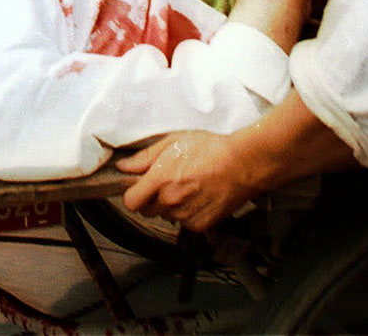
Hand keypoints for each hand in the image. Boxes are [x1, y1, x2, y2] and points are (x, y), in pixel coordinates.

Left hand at [117, 131, 258, 231]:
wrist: (242, 164)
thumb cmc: (211, 149)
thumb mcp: (173, 143)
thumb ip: (145, 157)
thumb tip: (124, 166)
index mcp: (160, 179)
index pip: (131, 202)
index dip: (133, 195)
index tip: (139, 188)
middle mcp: (170, 201)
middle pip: (147, 211)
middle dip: (152, 199)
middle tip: (167, 184)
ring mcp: (186, 215)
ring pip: (167, 217)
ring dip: (171, 207)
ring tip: (188, 188)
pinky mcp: (201, 224)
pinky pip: (185, 223)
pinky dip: (188, 214)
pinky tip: (198, 198)